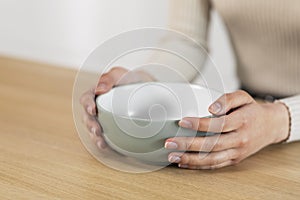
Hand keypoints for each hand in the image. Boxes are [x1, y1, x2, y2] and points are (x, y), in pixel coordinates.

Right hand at [80, 67, 153, 149]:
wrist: (146, 92)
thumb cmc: (130, 80)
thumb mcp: (121, 74)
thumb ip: (110, 77)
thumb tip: (99, 89)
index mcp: (95, 94)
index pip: (86, 99)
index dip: (87, 105)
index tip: (93, 110)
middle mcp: (97, 108)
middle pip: (87, 117)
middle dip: (90, 125)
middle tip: (97, 130)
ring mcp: (103, 120)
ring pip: (93, 130)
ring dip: (95, 137)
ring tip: (101, 143)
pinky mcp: (110, 129)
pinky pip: (104, 137)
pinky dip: (104, 142)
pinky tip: (108, 147)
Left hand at [165, 90, 289, 169]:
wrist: (270, 126)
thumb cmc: (252, 111)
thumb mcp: (243, 97)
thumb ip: (227, 99)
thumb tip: (212, 108)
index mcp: (242, 122)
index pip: (219, 124)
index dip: (200, 124)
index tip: (182, 122)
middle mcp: (240, 139)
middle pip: (212, 144)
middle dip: (188, 145)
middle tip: (170, 142)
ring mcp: (237, 152)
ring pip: (212, 159)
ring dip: (190, 159)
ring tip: (172, 155)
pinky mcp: (234, 160)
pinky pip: (215, 165)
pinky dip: (198, 166)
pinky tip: (184, 163)